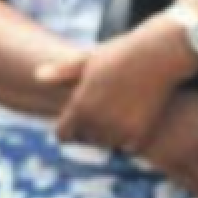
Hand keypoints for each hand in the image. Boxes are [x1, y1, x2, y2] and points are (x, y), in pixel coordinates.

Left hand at [39, 27, 188, 152]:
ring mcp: (117, 131)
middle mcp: (95, 123)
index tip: (83, 114)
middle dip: (93, 127)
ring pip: (107, 144)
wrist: (160, 53)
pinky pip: (128, 146)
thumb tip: (37, 76)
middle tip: (110, 103)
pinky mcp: (138, 135)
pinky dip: (132, 135)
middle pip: (86, 139)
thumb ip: (62, 73)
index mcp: (79, 107)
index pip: (63, 135)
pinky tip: (139, 113)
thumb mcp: (90, 59)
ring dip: (112, 133)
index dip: (71, 125)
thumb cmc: (123, 52)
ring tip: (124, 105)